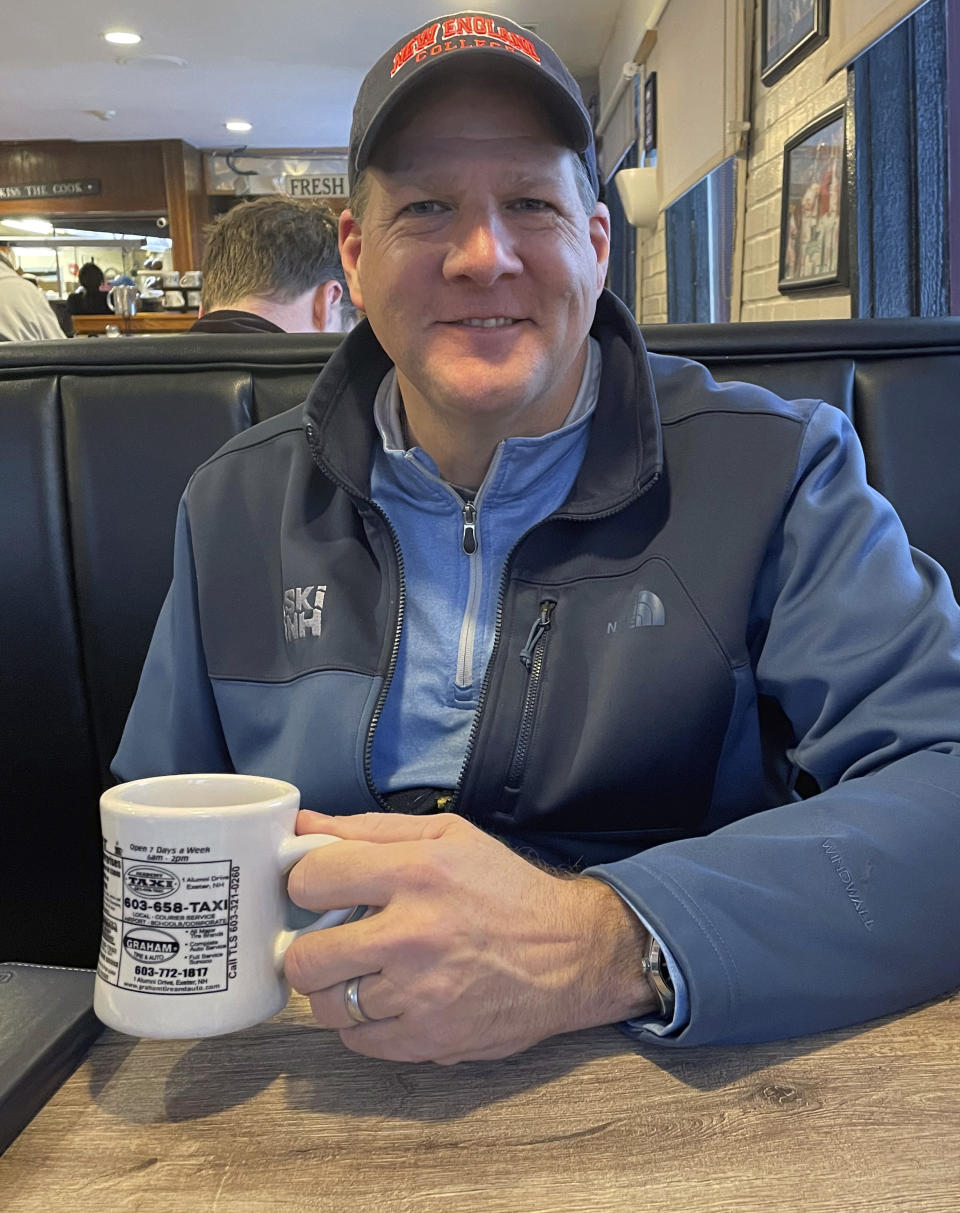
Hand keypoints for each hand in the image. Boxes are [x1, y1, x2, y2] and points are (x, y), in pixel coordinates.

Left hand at [284, 810, 655, 1063]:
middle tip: (331, 940)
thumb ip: (369, 830)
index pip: (311, 879)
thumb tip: (303, 824)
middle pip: (306, 957)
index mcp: (417, 873)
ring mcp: (419, 994)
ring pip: (327, 1006)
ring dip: (336, 989)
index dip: (306, 883)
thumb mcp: (448, 838)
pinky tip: (387, 999)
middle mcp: (413, 935)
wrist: (572, 953)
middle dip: (310, 947)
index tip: (320, 889)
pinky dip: (363, 1023)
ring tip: (362, 971)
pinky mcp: (429, 1038)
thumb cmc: (505, 889)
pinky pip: (357, 1041)